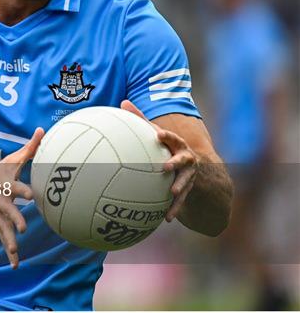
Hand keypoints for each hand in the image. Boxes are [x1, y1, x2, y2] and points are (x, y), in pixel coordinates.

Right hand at [0, 126, 44, 268]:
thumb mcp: (12, 160)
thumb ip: (30, 148)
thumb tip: (43, 129)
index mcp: (6, 185)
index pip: (16, 186)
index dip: (23, 189)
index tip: (30, 194)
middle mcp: (0, 201)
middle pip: (7, 210)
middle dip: (14, 218)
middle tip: (22, 227)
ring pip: (2, 228)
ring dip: (8, 241)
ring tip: (15, 253)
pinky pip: (2, 238)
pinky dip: (9, 252)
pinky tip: (15, 265)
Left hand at [120, 100, 198, 222]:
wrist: (195, 167)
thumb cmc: (166, 146)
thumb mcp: (156, 131)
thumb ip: (141, 118)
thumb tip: (123, 101)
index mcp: (178, 145)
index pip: (174, 139)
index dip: (167, 136)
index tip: (159, 135)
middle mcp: (187, 159)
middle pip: (184, 160)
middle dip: (177, 162)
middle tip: (166, 166)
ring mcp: (188, 176)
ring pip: (186, 181)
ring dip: (180, 186)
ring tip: (172, 192)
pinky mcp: (187, 190)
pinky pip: (181, 201)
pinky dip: (174, 208)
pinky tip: (167, 217)